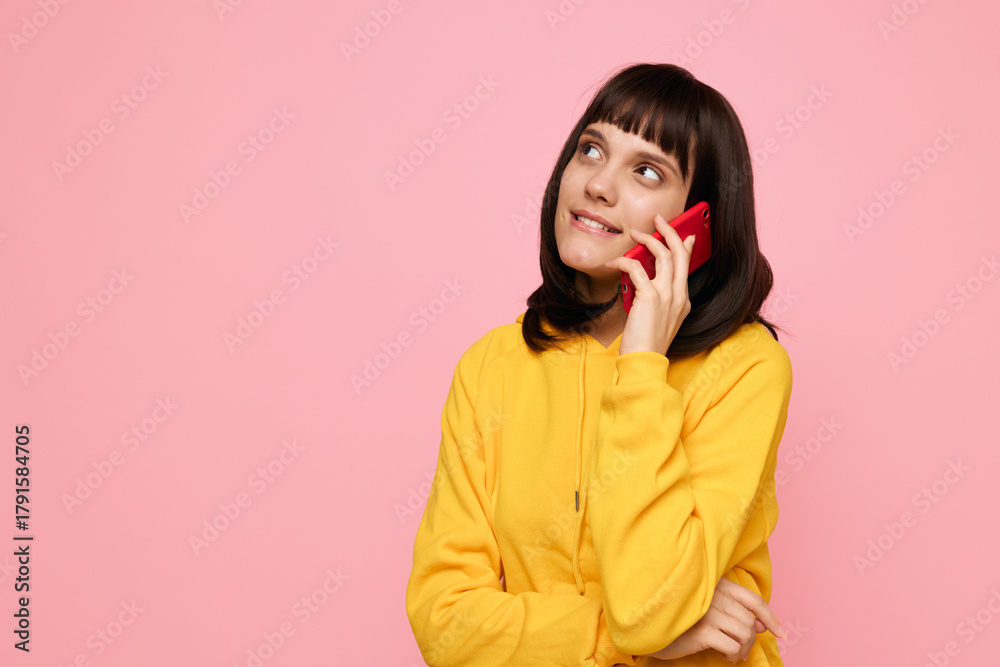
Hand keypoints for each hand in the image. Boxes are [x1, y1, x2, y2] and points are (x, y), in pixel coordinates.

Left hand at [604, 213, 695, 356]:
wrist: (644, 361)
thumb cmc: (645, 344)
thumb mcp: (656, 319)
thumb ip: (655, 300)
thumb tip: (643, 282)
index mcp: (683, 301)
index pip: (687, 266)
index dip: (686, 246)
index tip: (686, 234)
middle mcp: (679, 295)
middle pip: (680, 253)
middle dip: (670, 232)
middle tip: (659, 219)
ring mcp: (667, 295)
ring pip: (664, 255)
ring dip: (648, 239)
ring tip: (635, 233)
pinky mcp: (650, 297)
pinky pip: (637, 268)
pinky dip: (624, 261)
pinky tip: (613, 263)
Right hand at [639, 576, 786, 662]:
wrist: (650, 625)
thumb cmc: (679, 616)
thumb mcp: (708, 610)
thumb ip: (734, 612)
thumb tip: (762, 625)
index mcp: (717, 584)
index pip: (753, 599)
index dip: (770, 617)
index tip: (781, 633)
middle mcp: (714, 594)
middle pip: (750, 621)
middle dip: (750, 640)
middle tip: (738, 649)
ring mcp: (708, 611)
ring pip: (745, 633)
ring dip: (742, 649)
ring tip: (730, 653)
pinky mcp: (703, 630)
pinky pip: (733, 646)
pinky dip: (733, 655)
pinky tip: (722, 654)